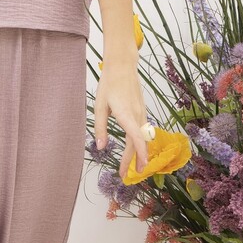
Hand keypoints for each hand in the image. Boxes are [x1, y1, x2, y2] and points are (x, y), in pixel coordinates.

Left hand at [93, 59, 149, 178]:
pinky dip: (140, 144)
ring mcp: (142, 114)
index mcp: (125, 114)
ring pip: (142, 139)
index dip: (136, 156)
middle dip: (134, 161)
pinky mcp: (142, 112)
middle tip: (126, 176)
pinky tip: (136, 150)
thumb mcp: (99, 106)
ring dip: (138, 154)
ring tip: (133, 167)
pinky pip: (143, 132)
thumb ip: (100, 127)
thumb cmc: (109, 85)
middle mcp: (137, 116)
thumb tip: (101, 147)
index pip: (135, 139)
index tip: (135, 170)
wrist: (123, 67)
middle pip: (138, 143)